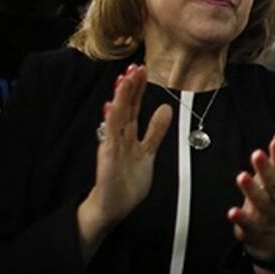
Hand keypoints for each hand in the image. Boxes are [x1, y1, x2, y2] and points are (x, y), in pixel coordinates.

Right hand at [78, 64, 172, 260]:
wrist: (112, 207)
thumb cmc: (127, 181)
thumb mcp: (148, 151)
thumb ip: (155, 131)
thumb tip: (166, 108)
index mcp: (129, 134)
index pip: (134, 106)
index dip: (138, 88)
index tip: (143, 70)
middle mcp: (118, 136)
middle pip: (125, 106)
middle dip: (130, 86)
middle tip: (135, 66)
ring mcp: (112, 145)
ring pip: (117, 116)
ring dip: (120, 97)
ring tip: (125, 79)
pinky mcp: (108, 158)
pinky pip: (109, 136)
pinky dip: (111, 120)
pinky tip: (112, 106)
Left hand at [228, 121, 274, 261]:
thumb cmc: (273, 198)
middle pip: (274, 183)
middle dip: (266, 169)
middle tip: (257, 153)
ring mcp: (265, 214)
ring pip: (261, 202)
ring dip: (252, 190)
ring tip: (242, 176)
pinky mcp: (253, 228)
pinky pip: (247, 224)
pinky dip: (240, 218)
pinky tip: (231, 212)